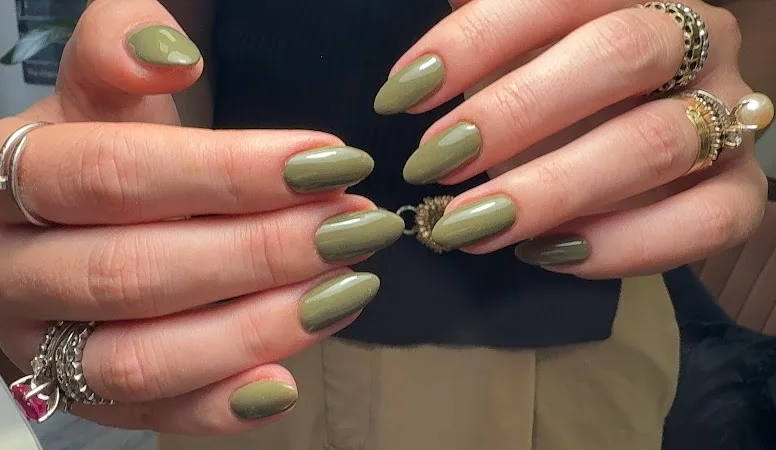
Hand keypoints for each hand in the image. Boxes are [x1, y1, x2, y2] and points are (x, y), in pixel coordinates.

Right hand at [0, 0, 399, 433]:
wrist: (47, 230)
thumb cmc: (89, 155)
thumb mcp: (96, 95)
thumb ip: (119, 51)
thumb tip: (169, 51)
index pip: (110, 175)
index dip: (224, 172)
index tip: (327, 161)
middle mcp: (7, 272)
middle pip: (131, 272)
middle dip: (258, 253)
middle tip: (353, 227)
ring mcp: (42, 345)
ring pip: (139, 358)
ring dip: (253, 330)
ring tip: (344, 291)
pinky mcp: (83, 396)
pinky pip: (148, 416)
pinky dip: (219, 408)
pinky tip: (285, 383)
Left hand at [375, 0, 770, 277]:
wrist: (619, 152)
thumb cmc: (550, 95)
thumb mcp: (514, 57)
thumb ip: (482, 45)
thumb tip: (412, 62)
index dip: (477, 39)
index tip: (401, 94)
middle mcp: (696, 38)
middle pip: (620, 54)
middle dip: (514, 112)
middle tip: (434, 163)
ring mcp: (728, 116)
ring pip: (657, 142)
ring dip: (552, 189)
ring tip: (469, 225)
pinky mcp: (740, 192)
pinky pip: (706, 222)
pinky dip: (623, 245)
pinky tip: (546, 254)